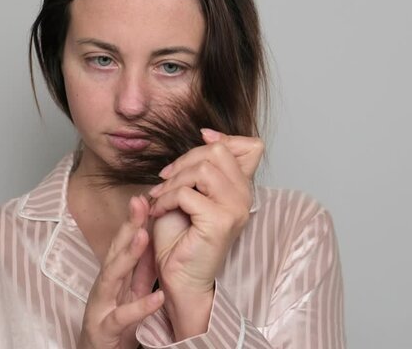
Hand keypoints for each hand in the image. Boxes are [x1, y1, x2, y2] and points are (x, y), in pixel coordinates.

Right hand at [78, 196, 164, 348]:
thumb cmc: (116, 323)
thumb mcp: (132, 291)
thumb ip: (141, 269)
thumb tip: (151, 238)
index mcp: (113, 276)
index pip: (122, 243)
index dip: (133, 221)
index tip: (145, 197)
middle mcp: (104, 286)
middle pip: (114, 251)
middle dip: (127, 227)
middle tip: (141, 202)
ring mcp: (101, 306)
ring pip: (112, 276)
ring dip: (127, 255)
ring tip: (143, 236)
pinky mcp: (105, 329)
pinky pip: (123, 317)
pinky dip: (140, 306)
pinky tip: (157, 296)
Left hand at [147, 129, 263, 338]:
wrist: (178, 276)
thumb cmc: (181, 237)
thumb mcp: (190, 191)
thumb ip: (201, 167)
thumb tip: (206, 134)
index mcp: (240, 188)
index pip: (252, 147)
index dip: (224, 137)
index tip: (200, 139)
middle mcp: (244, 197)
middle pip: (219, 151)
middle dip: (185, 160)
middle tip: (165, 180)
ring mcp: (235, 209)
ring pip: (203, 170)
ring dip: (174, 180)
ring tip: (161, 197)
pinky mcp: (219, 222)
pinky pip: (188, 193)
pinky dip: (167, 199)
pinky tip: (159, 211)